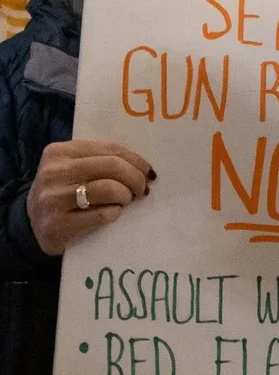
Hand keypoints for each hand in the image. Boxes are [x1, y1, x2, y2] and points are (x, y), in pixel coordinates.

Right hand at [27, 140, 153, 254]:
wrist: (33, 225)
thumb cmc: (62, 192)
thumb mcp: (73, 169)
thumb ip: (99, 160)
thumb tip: (142, 166)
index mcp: (59, 152)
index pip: (110, 149)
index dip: (136, 160)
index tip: (148, 172)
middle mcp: (53, 173)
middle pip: (113, 167)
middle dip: (136, 178)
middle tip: (142, 190)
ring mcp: (53, 199)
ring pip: (110, 189)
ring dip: (126, 196)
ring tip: (125, 201)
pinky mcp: (57, 225)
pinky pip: (103, 215)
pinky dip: (115, 213)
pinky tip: (112, 214)